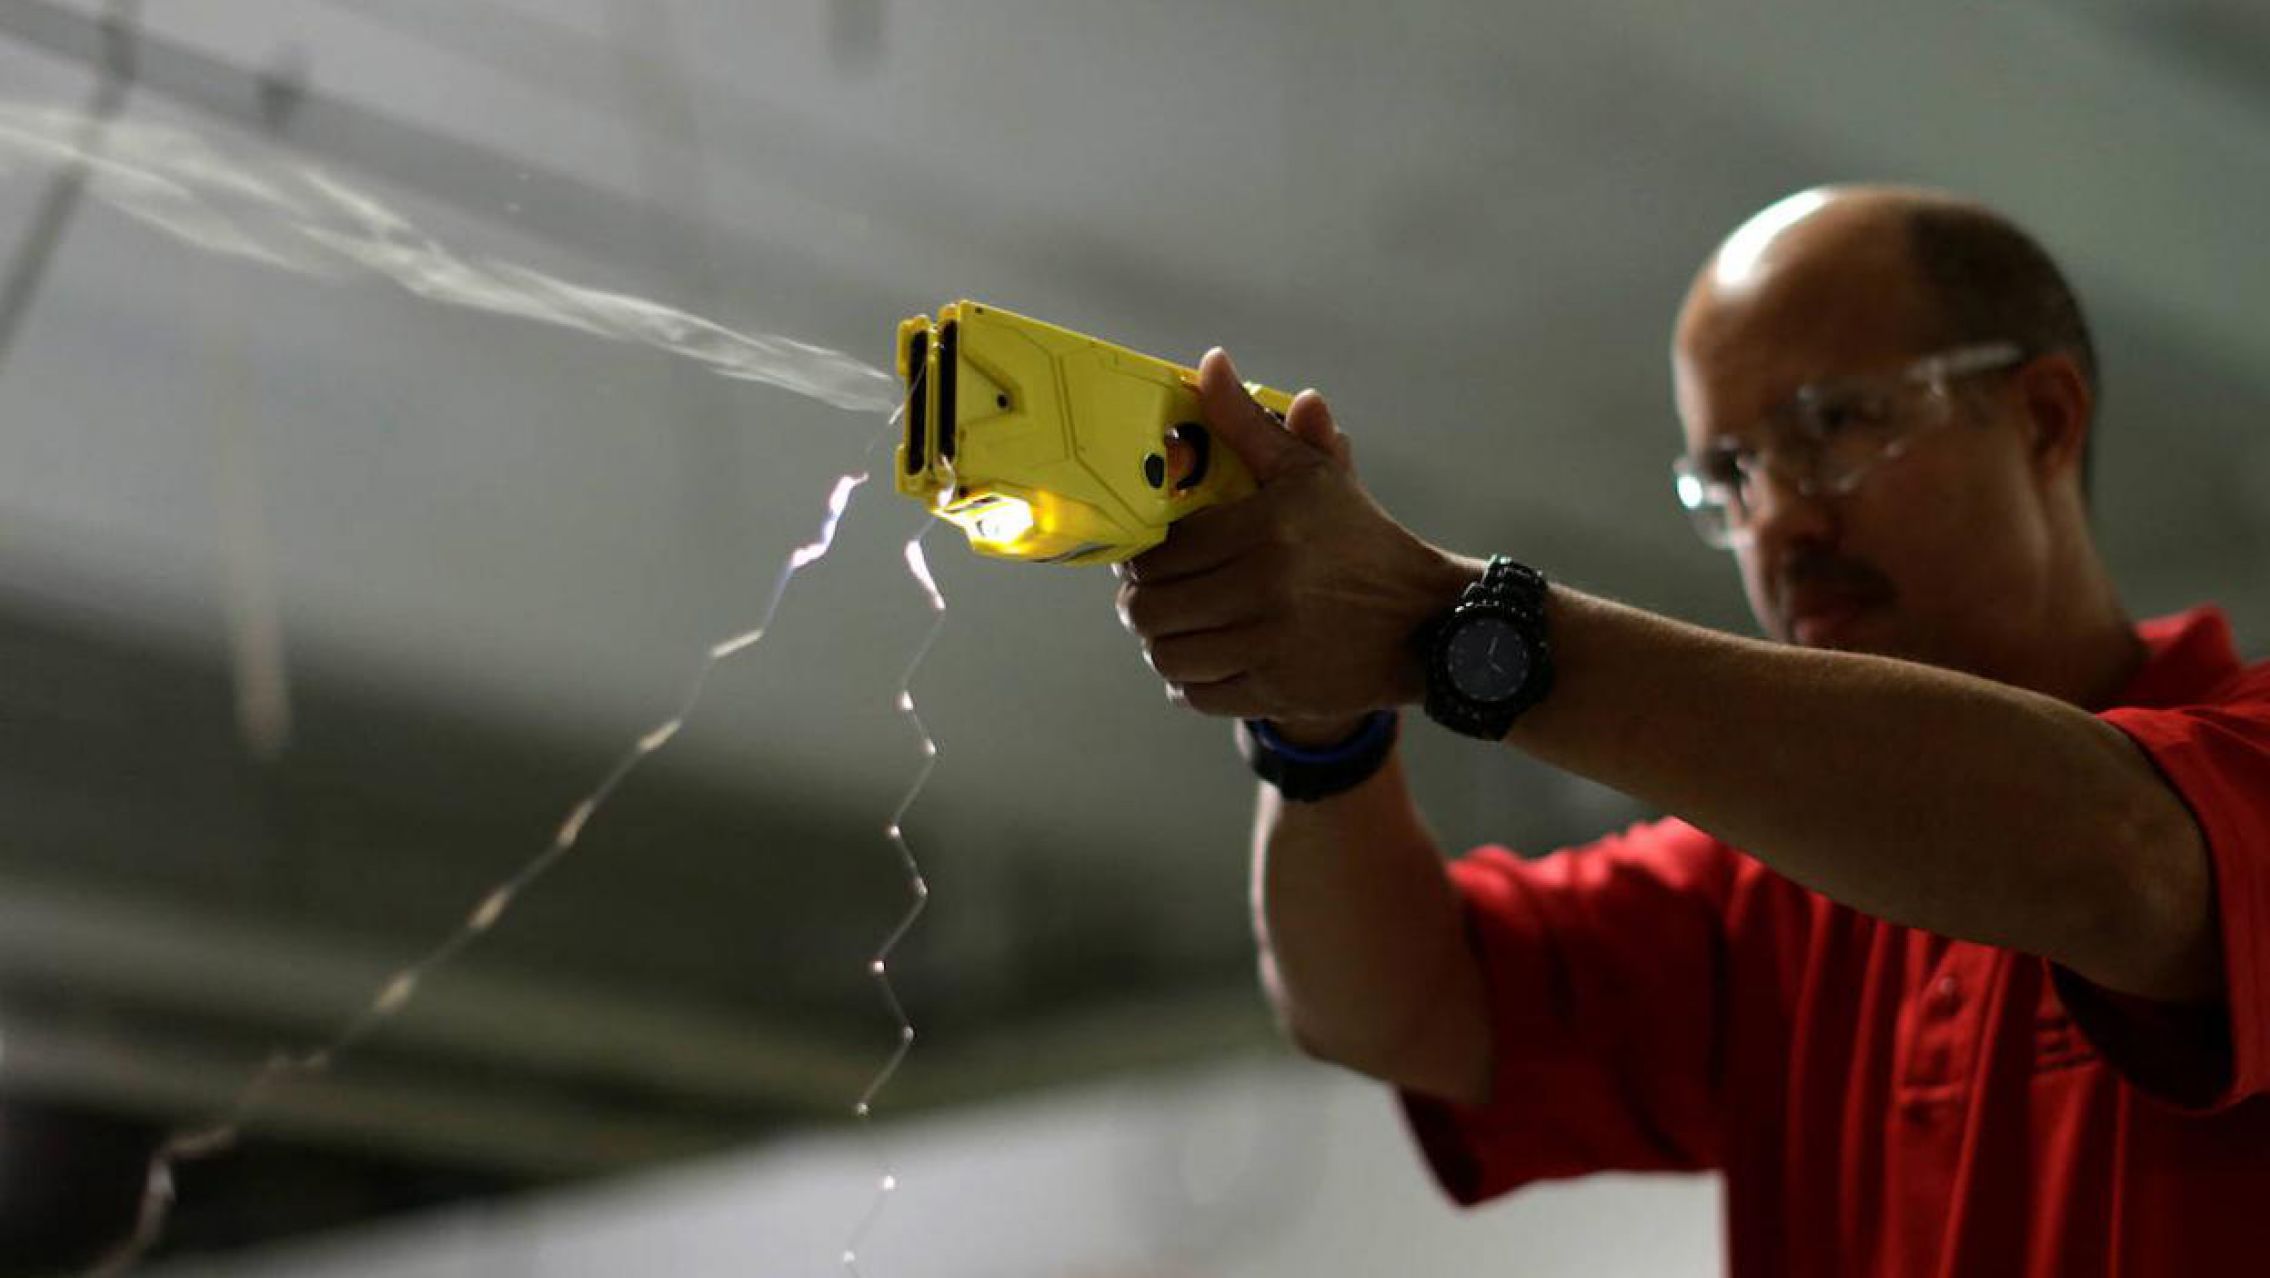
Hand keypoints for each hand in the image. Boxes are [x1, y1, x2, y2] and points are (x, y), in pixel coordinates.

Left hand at [1115, 348, 1475, 723]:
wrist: (1426, 620)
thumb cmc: (1359, 539)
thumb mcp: (1311, 474)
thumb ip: (1249, 425)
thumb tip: (1210, 363)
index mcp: (1267, 528)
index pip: (1163, 552)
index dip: (1141, 558)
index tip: (1147, 557)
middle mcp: (1266, 588)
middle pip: (1152, 609)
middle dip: (1140, 603)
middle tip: (1149, 596)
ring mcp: (1271, 646)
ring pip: (1168, 656)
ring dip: (1160, 644)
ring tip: (1172, 629)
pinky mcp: (1277, 691)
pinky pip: (1199, 695)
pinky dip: (1188, 683)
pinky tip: (1200, 660)